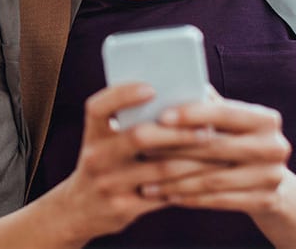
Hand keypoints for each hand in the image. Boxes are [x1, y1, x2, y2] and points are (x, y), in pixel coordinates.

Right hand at [53, 83, 217, 243]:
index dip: (124, 94)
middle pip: (139, 136)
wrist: (80, 209)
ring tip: (216, 148)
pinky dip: (188, 182)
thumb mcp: (105, 137)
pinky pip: (164, 194)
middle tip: (206, 126)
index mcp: (93, 132)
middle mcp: (96, 157)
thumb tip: (177, 95)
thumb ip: (129, 118)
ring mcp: (109, 184)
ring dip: (193, 158)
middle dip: (177, 131)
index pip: (100, 107)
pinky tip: (206, 173)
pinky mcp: (124, 208)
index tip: (152, 88)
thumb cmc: (106, 160)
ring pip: (160, 168)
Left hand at [137, 92, 290, 220]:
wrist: (274, 183)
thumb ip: (208, 104)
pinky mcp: (265, 202)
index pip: (223, 113)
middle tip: (142, 148)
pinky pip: (218, 201)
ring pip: (213, 179)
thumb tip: (171, 83)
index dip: (192, 114)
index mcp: (265, 119)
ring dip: (175, 179)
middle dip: (175, 148)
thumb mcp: (232, 122)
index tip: (161, 116)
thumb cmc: (239, 141)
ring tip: (146, 179)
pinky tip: (166, 195)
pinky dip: (189, 197)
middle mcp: (274, 146)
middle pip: (215, 147)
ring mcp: (272, 177)